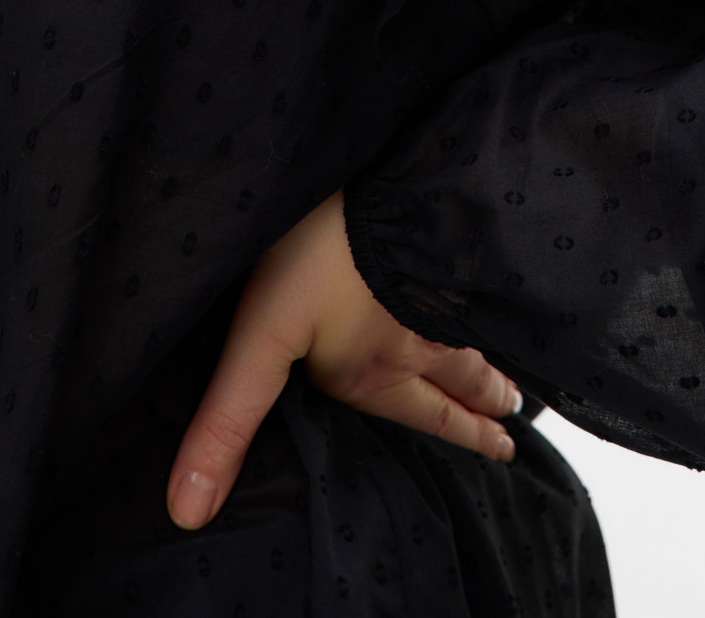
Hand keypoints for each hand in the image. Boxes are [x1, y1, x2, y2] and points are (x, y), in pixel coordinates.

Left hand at [166, 186, 523, 530]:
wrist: (372, 189)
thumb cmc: (315, 263)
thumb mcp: (257, 342)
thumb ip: (227, 423)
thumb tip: (187, 515)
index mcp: (376, 372)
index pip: (428, 417)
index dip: (463, 436)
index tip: (504, 451)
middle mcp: (419, 342)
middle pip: (462, 383)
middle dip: (485, 406)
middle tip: (513, 425)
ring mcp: (441, 293)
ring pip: (474, 342)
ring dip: (495, 368)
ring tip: (517, 387)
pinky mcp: (450, 246)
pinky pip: (483, 298)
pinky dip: (499, 317)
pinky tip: (506, 311)